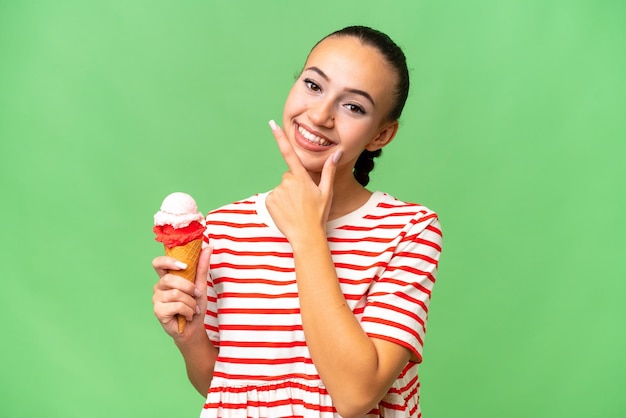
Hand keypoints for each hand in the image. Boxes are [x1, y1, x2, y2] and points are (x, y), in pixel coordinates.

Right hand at [152, 246, 211, 338]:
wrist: (194, 327)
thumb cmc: (195, 305)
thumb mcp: (201, 284)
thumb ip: (202, 266)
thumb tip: (208, 247)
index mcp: (167, 277)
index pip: (158, 263)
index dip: (168, 261)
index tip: (184, 266)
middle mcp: (159, 286)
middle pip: (170, 278)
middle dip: (188, 287)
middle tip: (197, 295)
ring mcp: (157, 299)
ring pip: (176, 294)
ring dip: (191, 302)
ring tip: (192, 308)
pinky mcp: (158, 311)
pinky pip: (176, 306)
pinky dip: (188, 311)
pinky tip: (187, 315)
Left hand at [266, 120, 341, 241]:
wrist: (306, 236)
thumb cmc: (318, 214)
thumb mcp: (327, 192)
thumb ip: (329, 170)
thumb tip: (337, 152)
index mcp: (301, 178)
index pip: (289, 153)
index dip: (280, 137)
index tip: (271, 124)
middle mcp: (287, 182)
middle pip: (289, 176)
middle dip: (295, 184)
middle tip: (304, 200)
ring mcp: (277, 192)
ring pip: (282, 188)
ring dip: (288, 195)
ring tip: (296, 208)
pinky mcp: (269, 201)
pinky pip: (274, 197)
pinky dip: (279, 203)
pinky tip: (288, 212)